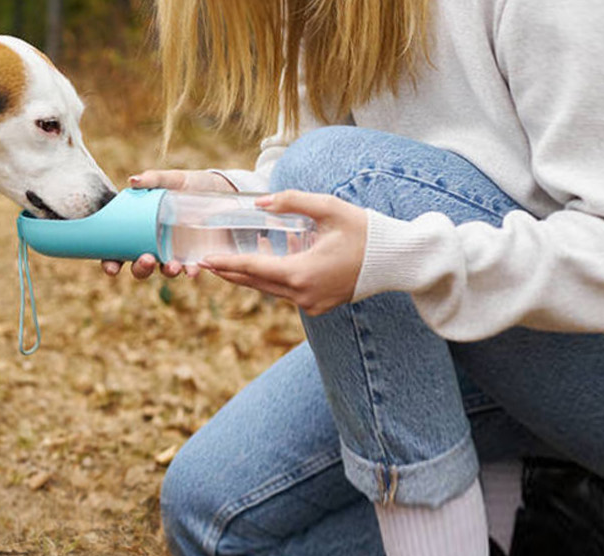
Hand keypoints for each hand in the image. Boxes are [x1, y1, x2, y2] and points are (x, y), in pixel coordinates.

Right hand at [102, 169, 236, 278]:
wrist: (225, 192)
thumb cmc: (192, 184)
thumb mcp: (174, 179)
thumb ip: (154, 179)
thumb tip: (133, 181)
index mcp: (141, 229)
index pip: (118, 250)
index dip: (110, 263)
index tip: (111, 268)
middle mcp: (154, 244)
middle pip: (139, 266)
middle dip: (140, 268)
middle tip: (146, 259)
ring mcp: (174, 252)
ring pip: (163, 270)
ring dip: (165, 272)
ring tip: (172, 266)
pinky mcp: (195, 255)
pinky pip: (189, 269)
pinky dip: (189, 271)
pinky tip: (192, 270)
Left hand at [199, 190, 367, 315]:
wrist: (397, 259)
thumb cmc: (364, 230)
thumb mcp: (329, 208)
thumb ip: (292, 201)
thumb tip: (260, 202)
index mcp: (302, 273)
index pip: (254, 268)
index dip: (227, 263)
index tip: (205, 260)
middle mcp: (303, 294)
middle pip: (257, 283)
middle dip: (231, 271)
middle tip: (207, 262)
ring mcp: (311, 304)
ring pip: (271, 288)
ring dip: (254, 271)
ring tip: (234, 256)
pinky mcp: (319, 305)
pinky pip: (288, 291)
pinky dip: (276, 275)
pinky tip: (273, 254)